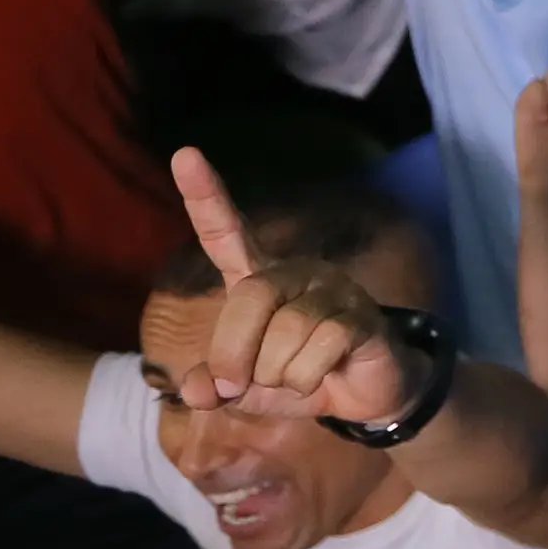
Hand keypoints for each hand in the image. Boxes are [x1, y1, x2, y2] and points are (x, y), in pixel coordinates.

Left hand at [166, 148, 420, 426]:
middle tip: (239, 385)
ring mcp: (332, 289)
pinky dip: (309, 379)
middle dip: (235, 354)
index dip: (204, 197)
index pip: (226, 233)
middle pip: (251, 297)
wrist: (363, 393)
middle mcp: (295, 273)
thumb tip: (201, 389)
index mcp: (258, 280)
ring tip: (296, 378)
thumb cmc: (297, 376)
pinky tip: (324, 377)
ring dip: (279, 375)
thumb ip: (214, 385)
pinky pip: (322, 347)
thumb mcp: (244, 387)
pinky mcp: (362, 316)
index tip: (184, 155)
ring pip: (287, 333)